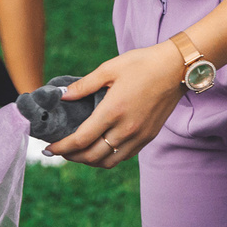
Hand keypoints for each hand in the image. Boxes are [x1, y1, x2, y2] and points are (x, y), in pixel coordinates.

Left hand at [46, 42, 185, 167]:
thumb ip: (84, 85)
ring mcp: (139, 136)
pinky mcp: (148, 137)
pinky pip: (123, 157)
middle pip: (92, 156)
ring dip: (89, 161)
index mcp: (113, 111)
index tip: (49, 147)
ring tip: (78, 153)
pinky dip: (107, 158)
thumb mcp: (110, 68)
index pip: (81, 140)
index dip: (62, 147)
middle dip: (72, 157)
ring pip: (108, 162)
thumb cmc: (142, 64)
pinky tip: (99, 149)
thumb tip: (63, 97)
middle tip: (59, 151)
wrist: (177, 68)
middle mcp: (126, 129)